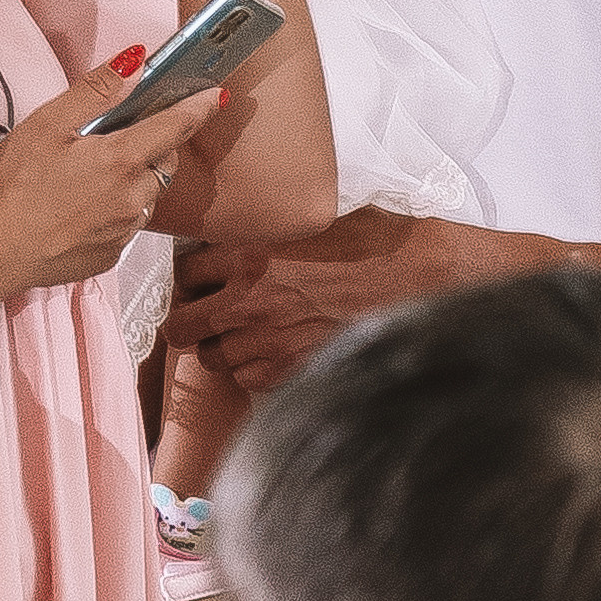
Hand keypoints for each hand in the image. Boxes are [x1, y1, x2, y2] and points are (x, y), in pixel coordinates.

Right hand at [0, 51, 226, 299]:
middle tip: (126, 135)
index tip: (218, 94)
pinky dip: (120, 209)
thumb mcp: (47, 124)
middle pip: (166, 163)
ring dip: (138, 180)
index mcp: (121, 160)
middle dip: (159, 145)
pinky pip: (129, 224)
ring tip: (97, 174)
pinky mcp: (111, 256)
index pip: (176, 126)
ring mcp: (124, 232)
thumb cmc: (12, 184)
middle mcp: (133, 198)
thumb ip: (96, 91)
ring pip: (149, 195)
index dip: (199, 107)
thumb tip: (137, 61)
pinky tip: (85, 207)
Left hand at [166, 208, 478, 392]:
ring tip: (242, 335)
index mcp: (250, 254)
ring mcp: (270, 341)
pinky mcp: (293, 370)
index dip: (191, 275)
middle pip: (181, 326)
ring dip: (221, 348)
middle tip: (203, 314)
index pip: (185, 271)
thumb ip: (272, 232)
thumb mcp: (315, 219)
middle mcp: (250, 301)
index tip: (201, 277)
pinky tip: (270, 353)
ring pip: (211, 360)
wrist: (420, 278)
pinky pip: (247, 381)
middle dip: (188, 320)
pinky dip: (251, 370)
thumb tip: (249, 234)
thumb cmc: (376, 241)